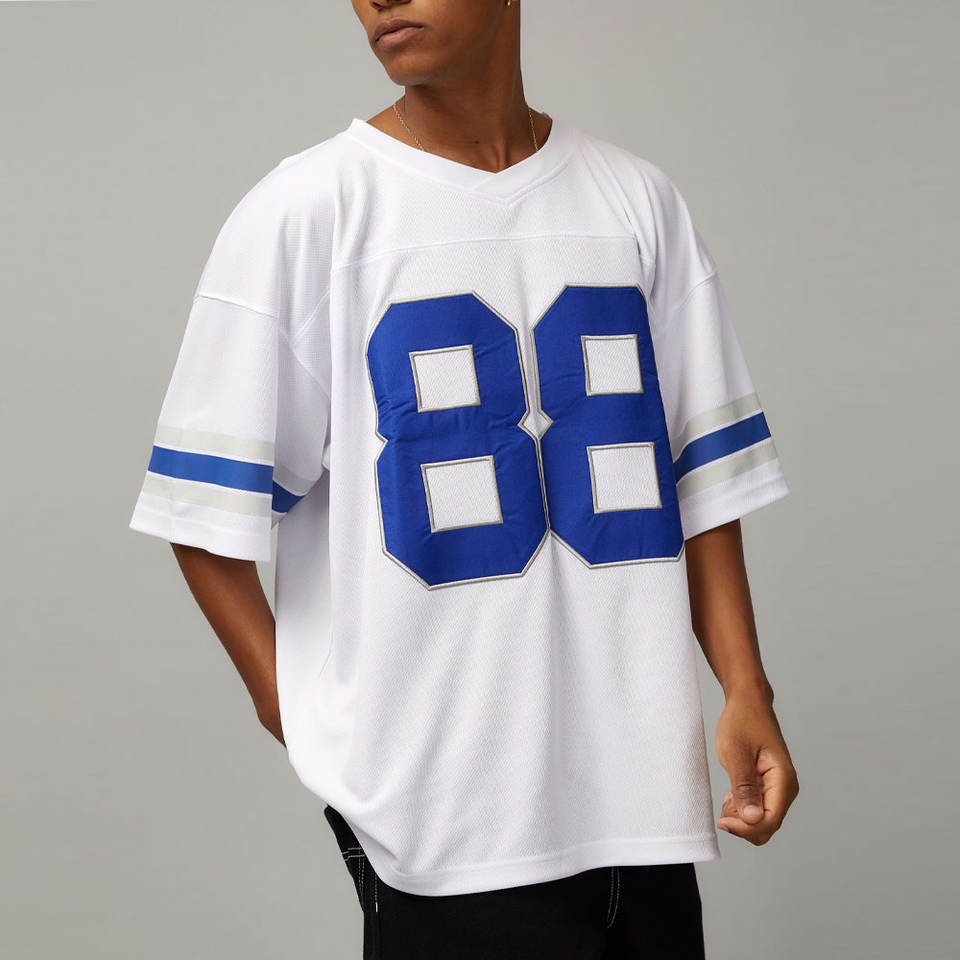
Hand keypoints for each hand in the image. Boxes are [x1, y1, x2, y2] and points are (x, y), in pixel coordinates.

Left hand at [715, 688, 798, 844]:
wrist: (748, 702)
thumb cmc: (742, 721)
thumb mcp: (736, 752)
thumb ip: (744, 787)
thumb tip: (752, 820)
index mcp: (783, 779)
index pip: (770, 821)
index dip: (746, 828)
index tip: (722, 821)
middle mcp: (785, 788)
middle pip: (768, 827)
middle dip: (743, 826)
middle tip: (722, 805)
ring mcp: (778, 788)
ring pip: (762, 822)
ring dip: (741, 818)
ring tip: (727, 796)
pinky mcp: (769, 787)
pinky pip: (758, 810)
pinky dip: (742, 809)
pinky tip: (731, 794)